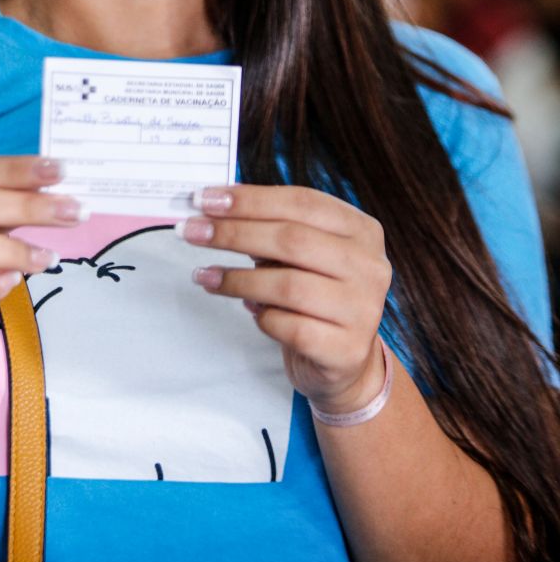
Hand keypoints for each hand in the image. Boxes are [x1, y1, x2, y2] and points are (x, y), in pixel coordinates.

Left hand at [179, 184, 391, 412]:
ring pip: (288, 285)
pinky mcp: (346, 349)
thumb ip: (270, 227)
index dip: (250, 199)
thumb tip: (215, 205)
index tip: (204, 199)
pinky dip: (261, 317)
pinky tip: (249, 311)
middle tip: (192, 232)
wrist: (344, 362)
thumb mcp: (302, 254)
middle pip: (292, 239)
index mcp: (361, 229)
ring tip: (204, 275)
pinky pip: (289, 327)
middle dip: (234, 233)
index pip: (301, 202)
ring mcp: (363, 309)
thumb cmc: (315, 295)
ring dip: (236, 278)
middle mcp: (370, 266)